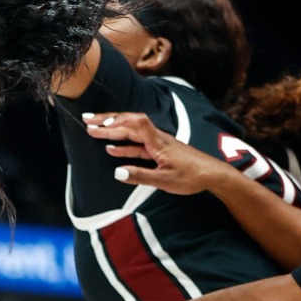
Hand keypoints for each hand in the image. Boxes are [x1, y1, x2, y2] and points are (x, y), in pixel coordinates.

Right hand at [82, 111, 235, 194]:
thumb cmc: (192, 176)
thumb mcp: (165, 180)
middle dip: (107, 122)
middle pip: (129, 123)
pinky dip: (123, 145)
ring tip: (93, 131)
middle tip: (86, 121)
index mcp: (158, 142)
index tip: (101, 124)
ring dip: (112, 131)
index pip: (137, 122)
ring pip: (131, 133)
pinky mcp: (159, 150)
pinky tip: (111, 149)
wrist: (214, 174)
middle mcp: (157, 138)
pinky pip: (137, 144)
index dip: (118, 120)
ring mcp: (158, 143)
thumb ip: (140, 176)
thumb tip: (116, 172)